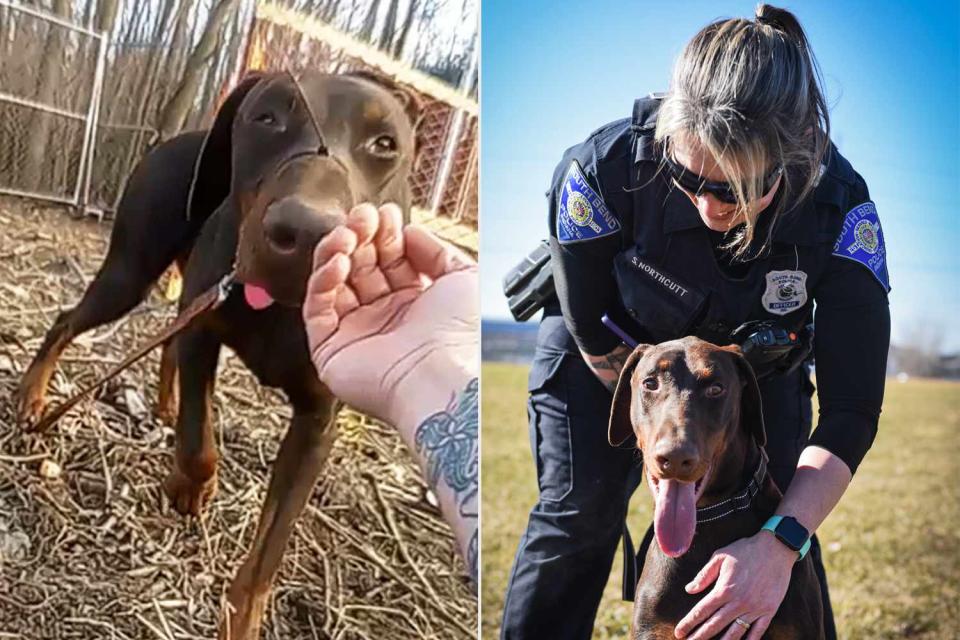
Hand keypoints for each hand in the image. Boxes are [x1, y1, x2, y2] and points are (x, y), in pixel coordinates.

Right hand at [302, 203, 477, 424]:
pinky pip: (317, 309)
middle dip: (360, 236)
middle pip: (361, 266)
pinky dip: (322, 280)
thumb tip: (409, 231)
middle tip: (362, 216)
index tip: (385, 212)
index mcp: (416, 305)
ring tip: (347, 233)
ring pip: (334, 283)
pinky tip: (337, 261)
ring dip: (336, 252)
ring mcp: (356, 334)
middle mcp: (385, 319)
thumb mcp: (464, 277)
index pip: (389, 260)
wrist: (442, 376)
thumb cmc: (460, 336)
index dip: (385, 234)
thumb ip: (436, 249)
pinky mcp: (330, 350)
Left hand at [675, 532, 796, 638]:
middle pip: (715, 626)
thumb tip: (689, 590)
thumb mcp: (720, 557)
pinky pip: (758, 632)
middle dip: (700, 637)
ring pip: (735, 633)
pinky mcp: (769, 611)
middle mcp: (738, 602)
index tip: (679, 632)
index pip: (701, 611)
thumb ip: (704, 575)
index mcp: (724, 589)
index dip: (689, 623)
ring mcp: (755, 609)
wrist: (776, 549)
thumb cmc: (745, 550)